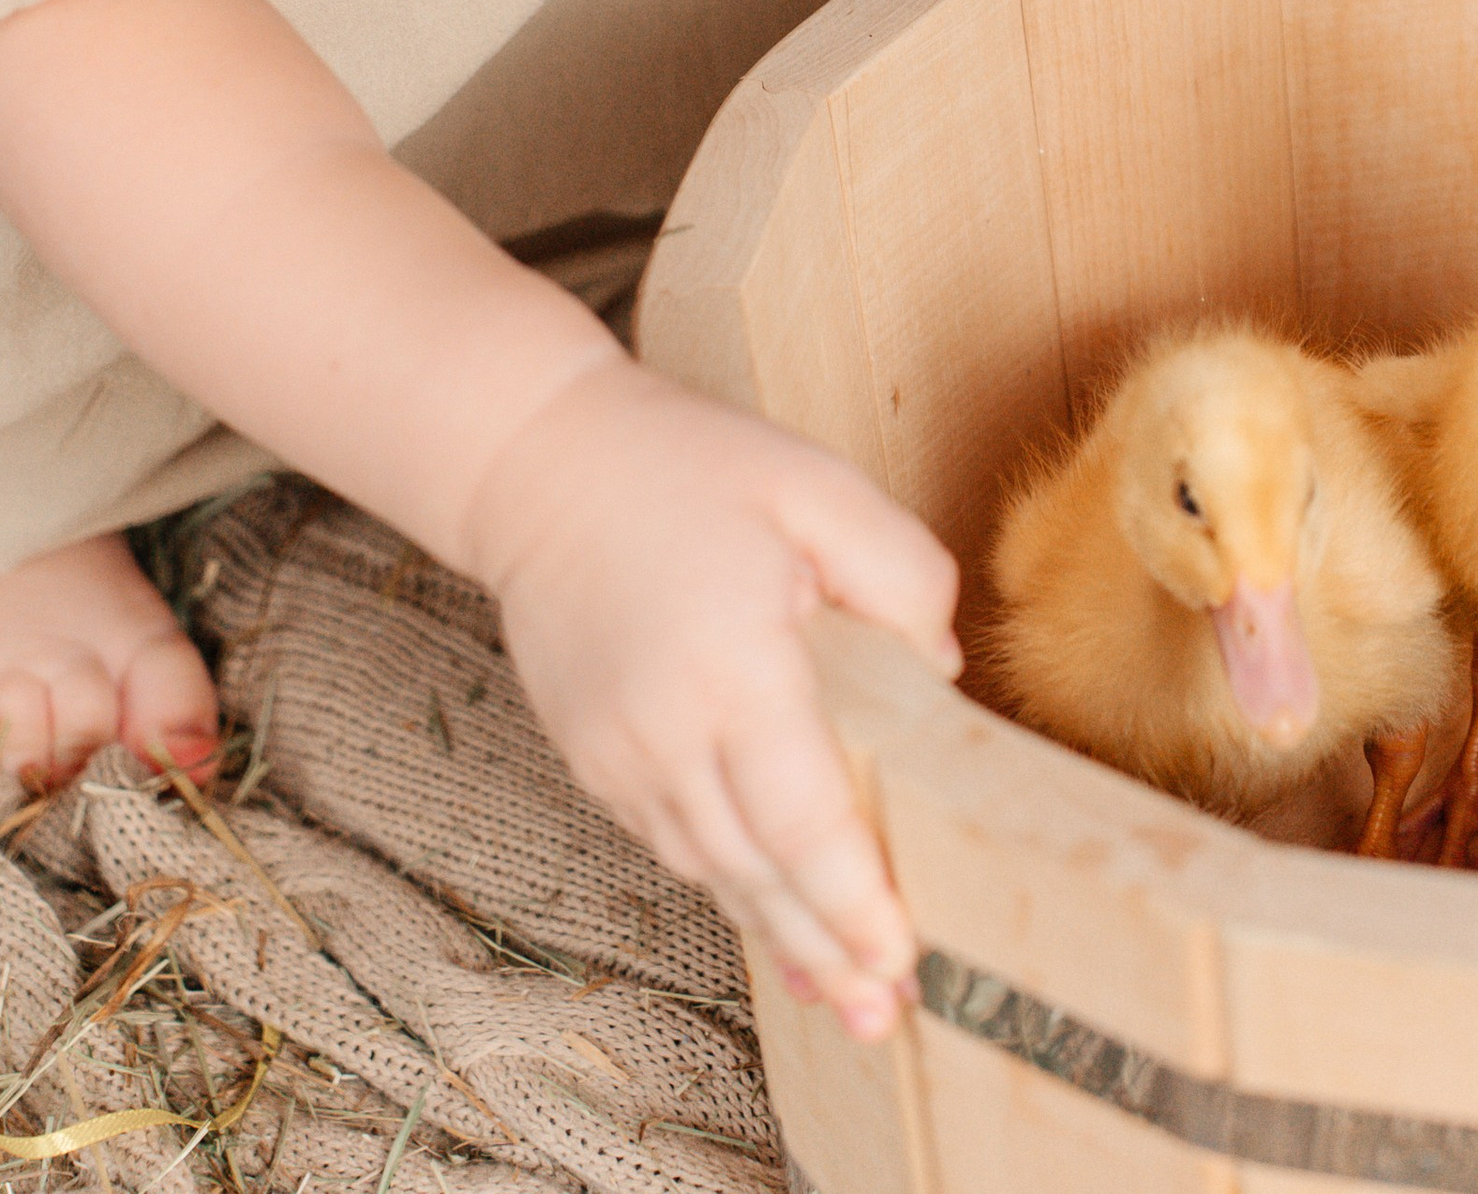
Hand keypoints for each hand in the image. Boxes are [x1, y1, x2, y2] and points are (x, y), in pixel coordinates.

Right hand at [468, 352, 961, 1040]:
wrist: (537, 462)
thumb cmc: (687, 465)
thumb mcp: (818, 484)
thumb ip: (900, 573)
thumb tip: (940, 672)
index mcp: (730, 664)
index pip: (802, 812)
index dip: (852, 895)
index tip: (903, 956)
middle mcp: (665, 729)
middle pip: (758, 868)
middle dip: (828, 949)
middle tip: (891, 1014)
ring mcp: (618, 754)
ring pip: (713, 869)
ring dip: (781, 936)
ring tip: (848, 996)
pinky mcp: (593, 758)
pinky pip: (674, 841)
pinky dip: (728, 888)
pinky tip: (771, 918)